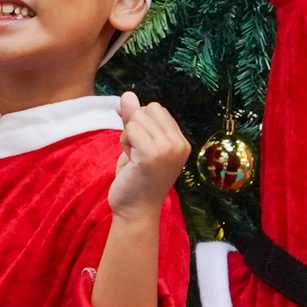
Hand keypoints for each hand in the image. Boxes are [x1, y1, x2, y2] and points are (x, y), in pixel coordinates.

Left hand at [107, 90, 188, 218]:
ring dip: (128, 137)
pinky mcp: (153, 154)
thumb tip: (128, 94)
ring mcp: (169, 149)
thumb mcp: (137, 143)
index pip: (156, 109)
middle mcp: (180, 144)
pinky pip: (130, 129)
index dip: (141, 125)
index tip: (143, 151)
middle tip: (138, 155)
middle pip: (147, 109)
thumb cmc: (136, 179)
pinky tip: (132, 162)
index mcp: (181, 141)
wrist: (135, 211)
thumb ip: (134, 119)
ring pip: (136, 118)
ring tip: (136, 160)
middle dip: (134, 128)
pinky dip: (125, 143)